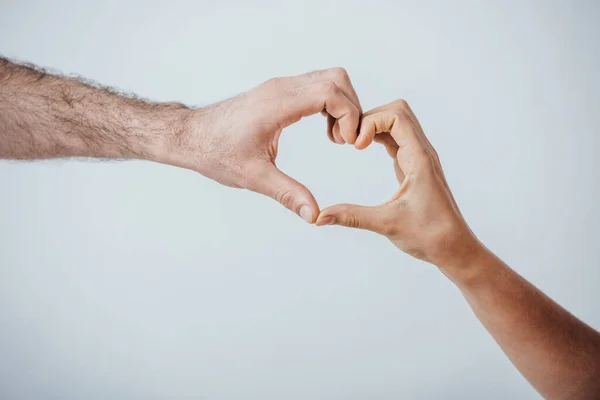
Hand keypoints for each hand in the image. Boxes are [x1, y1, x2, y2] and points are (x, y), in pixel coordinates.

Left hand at [163, 68, 361, 222]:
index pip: (330, 92)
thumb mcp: (254, 177)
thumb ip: (287, 194)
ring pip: (327, 80)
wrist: (189, 136)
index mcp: (277, 104)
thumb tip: (314, 215)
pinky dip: (329, 105)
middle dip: (351, 108)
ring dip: (341, 105)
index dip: (349, 115)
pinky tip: (325, 132)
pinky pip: (315, 87)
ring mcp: (279, 87)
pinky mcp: (277, 92)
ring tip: (336, 138)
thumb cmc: (215, 152)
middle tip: (346, 141)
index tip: (348, 143)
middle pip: (335, 79)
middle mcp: (280, 88)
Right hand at [316, 100, 479, 265]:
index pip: (396, 116)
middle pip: (397, 111)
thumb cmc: (430, 235)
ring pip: (397, 123)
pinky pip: (397, 138)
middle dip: (370, 118)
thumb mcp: (386, 224)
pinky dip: (379, 137)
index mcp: (419, 159)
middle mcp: (422, 152)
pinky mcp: (413, 166)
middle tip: (351, 141)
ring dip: (374, 126)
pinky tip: (364, 150)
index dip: (371, 122)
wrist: (453, 247)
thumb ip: (351, 217)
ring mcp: (418, 157)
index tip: (356, 146)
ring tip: (354, 144)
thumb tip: (320, 217)